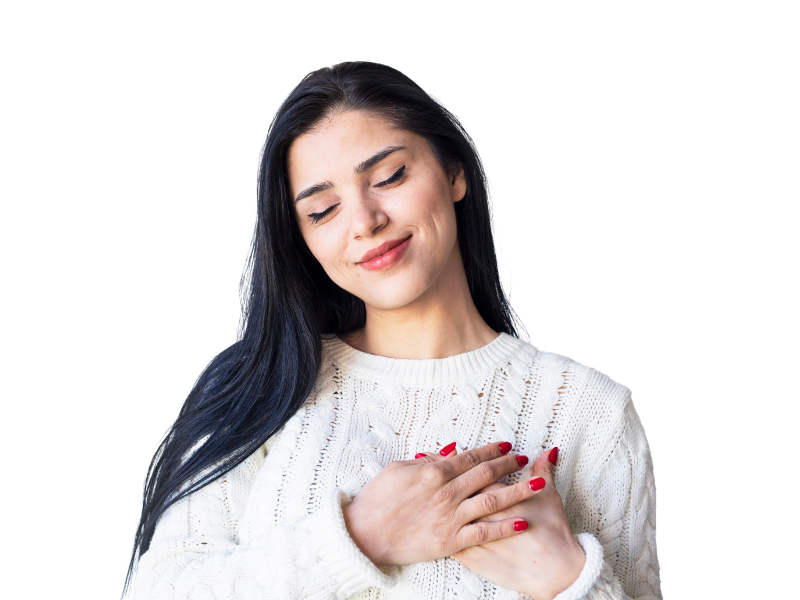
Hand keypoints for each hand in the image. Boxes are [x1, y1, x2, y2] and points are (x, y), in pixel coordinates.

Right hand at [341, 441, 532, 566]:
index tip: (506, 446)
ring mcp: (450, 517)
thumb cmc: (377, 499)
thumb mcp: (398, 469)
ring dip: (517, 491)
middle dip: (509, 465)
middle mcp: (446, 492)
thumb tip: (451, 450)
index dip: (491, 450)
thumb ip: (426, 461)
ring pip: (492, 500)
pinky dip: (504, 527)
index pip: (470, 457)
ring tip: (537, 484)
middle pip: (486, 474)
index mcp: (433, 472)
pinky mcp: (451, 540)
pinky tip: (522, 521)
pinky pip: (484, 532)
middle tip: (523, 459)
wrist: (365, 534)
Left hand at [426, 447, 585, 599]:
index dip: (458, 460)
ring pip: (445, 514)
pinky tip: (428, 520)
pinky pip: (447, 540)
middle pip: (453, 489)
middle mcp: (479, 513)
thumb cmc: (553, 533)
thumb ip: (545, 470)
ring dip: (432, 498)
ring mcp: (472, 536)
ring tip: (421, 486)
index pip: (472, 472)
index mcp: (495, 495)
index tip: (446, 451)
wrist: (554, 571)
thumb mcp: (550, 497)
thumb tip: (549, 450)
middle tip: (426, 461)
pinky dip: (437, 527)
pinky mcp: (471, 556)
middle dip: (439, 475)